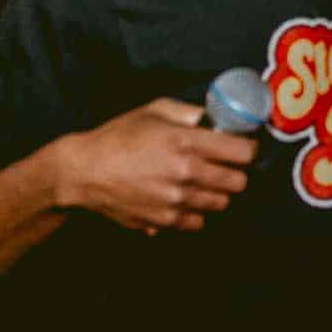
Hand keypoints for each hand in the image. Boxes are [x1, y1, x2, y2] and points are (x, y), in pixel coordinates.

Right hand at [49, 98, 257, 234]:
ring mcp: (176, 200)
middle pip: (239, 182)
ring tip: (200, 181)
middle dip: (235, 172)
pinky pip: (198, 222)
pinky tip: (184, 198)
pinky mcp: (165, 220)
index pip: (243, 152)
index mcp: (186, 142)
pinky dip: (196, 212)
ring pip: (221, 203)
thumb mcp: (153, 110)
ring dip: (217, 192)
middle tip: (224, 165)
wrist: (84, 171)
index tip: (243, 148)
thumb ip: (189, 112)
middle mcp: (186, 173)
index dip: (248, 149)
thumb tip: (214, 118)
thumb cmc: (117, 137)